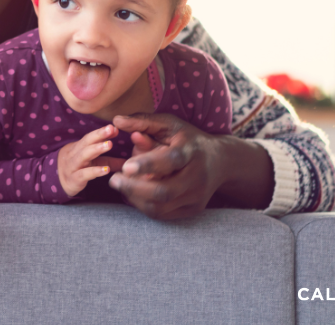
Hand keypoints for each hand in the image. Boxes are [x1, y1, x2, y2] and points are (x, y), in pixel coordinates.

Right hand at [56, 124, 124, 197]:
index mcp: (79, 147)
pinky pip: (84, 174)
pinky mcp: (74, 179)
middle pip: (86, 142)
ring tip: (109, 145)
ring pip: (83, 155)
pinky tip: (105, 170)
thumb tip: (128, 159)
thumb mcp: (93, 162)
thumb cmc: (77, 168)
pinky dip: (94, 171)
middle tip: (111, 129)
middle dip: (99, 135)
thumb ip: (109, 160)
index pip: (90, 137)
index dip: (101, 132)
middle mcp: (75, 154)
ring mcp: (73, 166)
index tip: (113, 127)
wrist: (57, 182)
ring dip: (96, 149)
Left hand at [108, 113, 224, 219]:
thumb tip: (116, 120)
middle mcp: (197, 177)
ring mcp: (196, 197)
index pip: (171, 161)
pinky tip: (133, 193)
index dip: (147, 164)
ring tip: (120, 185)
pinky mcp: (192, 209)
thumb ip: (143, 121)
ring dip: (135, 198)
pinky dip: (143, 205)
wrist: (220, 161)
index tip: (125, 166)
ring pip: (160, 207)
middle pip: (164, 191)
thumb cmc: (188, 139)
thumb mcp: (169, 124)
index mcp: (192, 151)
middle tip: (114, 180)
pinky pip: (163, 214)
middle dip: (134, 188)